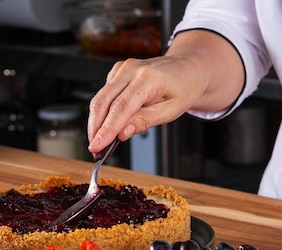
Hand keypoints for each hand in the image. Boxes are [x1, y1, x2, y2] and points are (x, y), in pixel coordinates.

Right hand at [86, 30, 243, 154]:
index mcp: (148, 78)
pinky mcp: (117, 72)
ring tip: (99, 143)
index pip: (121, 108)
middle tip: (94, 149)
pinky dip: (102, 112)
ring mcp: (122, 68)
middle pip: (103, 102)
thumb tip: (122, 133)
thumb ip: (144, 121)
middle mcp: (131, 69)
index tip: (97, 146)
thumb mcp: (170, 111)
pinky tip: (108, 126)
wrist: (187, 68)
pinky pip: (104, 94)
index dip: (106, 130)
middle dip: (95, 128)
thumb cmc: (183, 88)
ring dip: (96, 122)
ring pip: (100, 98)